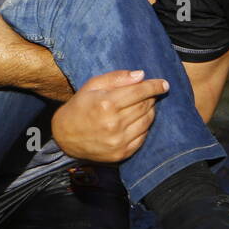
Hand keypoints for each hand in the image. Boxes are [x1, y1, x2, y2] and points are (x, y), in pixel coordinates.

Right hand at [51, 70, 168, 161]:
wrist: (64, 136)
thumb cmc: (79, 107)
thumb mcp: (92, 86)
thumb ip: (117, 78)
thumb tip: (141, 75)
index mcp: (106, 104)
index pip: (139, 92)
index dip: (154, 86)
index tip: (164, 84)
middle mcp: (114, 123)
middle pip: (145, 106)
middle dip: (151, 98)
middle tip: (151, 94)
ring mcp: (118, 141)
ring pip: (147, 121)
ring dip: (150, 112)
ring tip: (145, 106)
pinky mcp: (121, 153)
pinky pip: (142, 137)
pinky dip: (144, 127)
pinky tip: (138, 121)